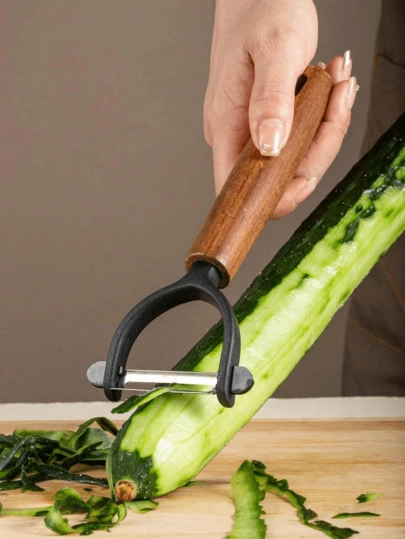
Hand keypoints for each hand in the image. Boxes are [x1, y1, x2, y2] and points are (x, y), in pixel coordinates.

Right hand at [204, 0, 357, 217]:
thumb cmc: (261, 10)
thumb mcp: (275, 48)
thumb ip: (271, 99)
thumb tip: (270, 148)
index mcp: (227, 125)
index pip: (238, 188)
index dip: (272, 197)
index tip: (307, 175)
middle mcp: (236, 135)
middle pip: (277, 177)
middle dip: (318, 149)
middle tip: (337, 101)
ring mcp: (253, 130)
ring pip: (295, 159)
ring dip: (325, 129)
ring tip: (337, 85)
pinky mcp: (269, 122)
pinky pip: (300, 139)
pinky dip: (322, 119)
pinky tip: (330, 89)